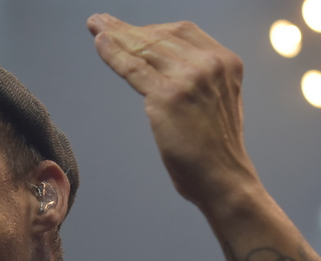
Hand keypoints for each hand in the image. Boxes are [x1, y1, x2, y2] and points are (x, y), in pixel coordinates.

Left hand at [86, 14, 259, 210]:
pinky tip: (99, 43)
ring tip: (94, 26)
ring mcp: (189, 78)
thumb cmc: (216, 150)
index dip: (151, 28)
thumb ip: (199, 81)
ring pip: (144, 49)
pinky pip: (133, 68)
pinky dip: (113, 54)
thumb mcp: (215, 103)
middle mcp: (210, 63)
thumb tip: (163, 70)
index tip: (128, 29)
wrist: (224, 179)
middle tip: (101, 21)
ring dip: (115, 36)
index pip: (182, 32)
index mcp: (226, 62)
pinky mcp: (168, 96)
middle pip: (160, 36)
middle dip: (127, 29)